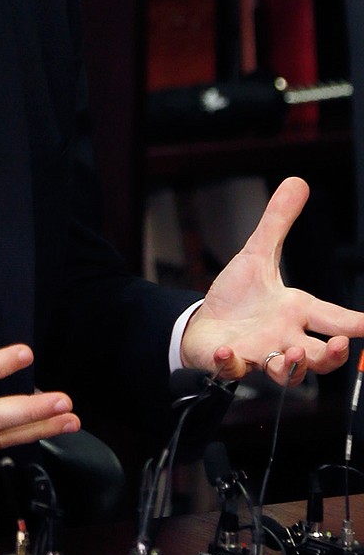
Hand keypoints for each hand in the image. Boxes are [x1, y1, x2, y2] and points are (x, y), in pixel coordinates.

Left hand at [181, 177, 363, 385]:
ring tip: (293, 354)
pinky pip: (232, 370)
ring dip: (292, 367)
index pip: (334, 319)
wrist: (205, 324)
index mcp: (295, 311)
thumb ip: (278, 223)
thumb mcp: (257, 254)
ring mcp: (258, 353)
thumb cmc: (239, 297)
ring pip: (285, 372)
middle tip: (341, 346)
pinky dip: (230, 365)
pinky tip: (227, 353)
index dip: (357, 324)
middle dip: (333, 356)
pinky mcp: (229, 362)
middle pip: (319, 356)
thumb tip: (297, 182)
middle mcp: (283, 338)